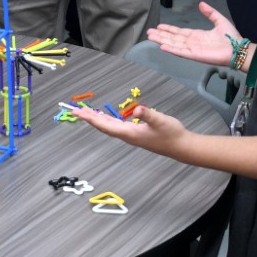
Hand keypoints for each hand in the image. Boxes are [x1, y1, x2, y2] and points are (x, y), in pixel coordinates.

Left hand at [73, 102, 187, 154]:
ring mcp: (131, 136)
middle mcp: (127, 135)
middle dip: (90, 119)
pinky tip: (107, 118)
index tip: (79, 114)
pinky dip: (108, 121)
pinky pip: (117, 127)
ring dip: (98, 120)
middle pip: (104, 126)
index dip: (91, 119)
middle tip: (76, 111)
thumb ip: (148, 114)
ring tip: (86, 114)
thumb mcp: (160, 121)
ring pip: (109, 127)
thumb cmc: (171, 134)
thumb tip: (138, 109)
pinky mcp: (136, 134)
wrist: (181, 146)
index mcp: (129, 133)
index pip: (105, 125)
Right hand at [146, 1, 241, 65]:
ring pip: (173, 44)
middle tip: (149, 32)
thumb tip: (201, 3)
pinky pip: (180, 52)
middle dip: (161, 35)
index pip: (179, 32)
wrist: (237, 48)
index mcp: (197, 35)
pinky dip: (171, 49)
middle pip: (173, 38)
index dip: (169, 29)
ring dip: (162, 40)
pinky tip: (162, 46)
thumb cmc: (231, 37)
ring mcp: (192, 49)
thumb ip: (209, 12)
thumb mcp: (219, 20)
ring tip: (151, 37)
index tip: (159, 26)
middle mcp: (192, 42)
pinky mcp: (194, 55)